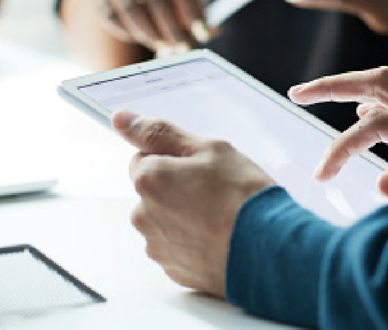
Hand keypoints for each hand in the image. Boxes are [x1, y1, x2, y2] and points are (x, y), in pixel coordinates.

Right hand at [68, 0, 208, 51]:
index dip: (192, 10)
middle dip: (173, 27)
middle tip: (184, 47)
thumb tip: (213, 31)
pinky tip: (143, 37)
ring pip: (132, 10)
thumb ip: (192, 1)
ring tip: (165, 47)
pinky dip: (130, 32)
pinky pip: (113, 17)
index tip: (204, 32)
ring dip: (151, 34)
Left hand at [111, 110, 272, 296]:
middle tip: (215, 187)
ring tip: (220, 213)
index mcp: (149, 180)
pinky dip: (193, 238)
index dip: (175, 156)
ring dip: (184, 213)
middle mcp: (143, 215)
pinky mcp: (172, 269)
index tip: (200, 164)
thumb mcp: (209, 149)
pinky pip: (177, 244)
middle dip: (177, 185)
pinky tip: (219, 234)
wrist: (266, 246)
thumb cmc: (241, 194)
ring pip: (165, 218)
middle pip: (153, 189)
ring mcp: (157, 245)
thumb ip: (160, 133)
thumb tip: (121, 118)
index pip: (144, 156)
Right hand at [289, 66, 387, 199]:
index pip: (377, 125)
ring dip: (353, 88)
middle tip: (296, 92)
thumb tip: (379, 184)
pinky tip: (371, 119)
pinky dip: (378, 103)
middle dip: (335, 83)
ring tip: (321, 98)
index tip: (320, 176)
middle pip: (380, 80)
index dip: (342, 147)